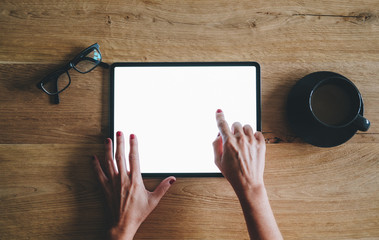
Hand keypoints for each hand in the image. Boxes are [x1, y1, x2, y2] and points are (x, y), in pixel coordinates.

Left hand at [93, 132, 175, 239]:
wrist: (122, 224)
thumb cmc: (137, 213)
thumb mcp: (153, 200)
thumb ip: (163, 188)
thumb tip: (172, 179)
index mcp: (135, 180)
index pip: (134, 158)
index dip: (133, 146)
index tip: (132, 136)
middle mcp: (122, 179)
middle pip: (120, 156)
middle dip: (120, 143)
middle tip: (119, 132)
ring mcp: (112, 183)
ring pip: (109, 162)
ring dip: (108, 150)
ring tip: (107, 140)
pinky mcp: (105, 188)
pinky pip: (98, 174)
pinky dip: (95, 165)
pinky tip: (93, 157)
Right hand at [213, 110, 281, 239]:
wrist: (248, 183)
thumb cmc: (232, 174)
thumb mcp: (217, 161)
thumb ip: (216, 145)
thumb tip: (219, 135)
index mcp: (228, 142)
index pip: (222, 124)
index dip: (219, 116)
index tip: (219, 112)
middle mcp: (241, 139)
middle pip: (236, 124)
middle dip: (233, 130)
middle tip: (233, 139)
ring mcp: (252, 141)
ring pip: (247, 126)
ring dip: (243, 132)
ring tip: (243, 142)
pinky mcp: (261, 145)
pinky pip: (257, 133)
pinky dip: (254, 136)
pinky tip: (251, 144)